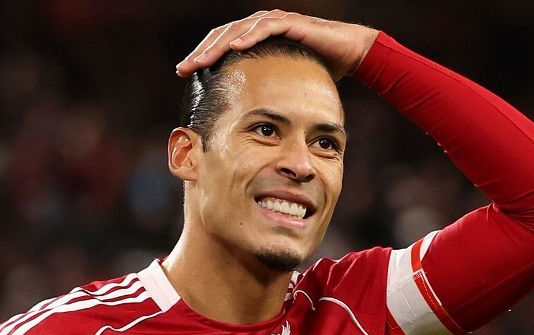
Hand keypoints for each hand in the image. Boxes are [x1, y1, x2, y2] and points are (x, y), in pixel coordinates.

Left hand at [175, 10, 378, 80]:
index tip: (183, 73)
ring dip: (217, 46)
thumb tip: (247, 115)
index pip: (221, 44)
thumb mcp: (283, 82)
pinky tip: (233, 49)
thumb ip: (264, 89)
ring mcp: (275, 21)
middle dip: (201, 52)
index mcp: (255, 37)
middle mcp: (261, 25)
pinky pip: (264, 28)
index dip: (202, 57)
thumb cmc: (319, 69)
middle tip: (182, 69)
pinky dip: (248, 37)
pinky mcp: (290, 23)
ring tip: (200, 62)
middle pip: (222, 36)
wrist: (351, 54)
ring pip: (237, 31)